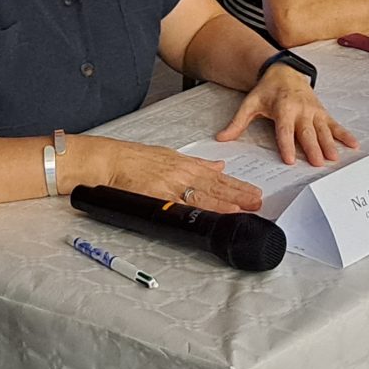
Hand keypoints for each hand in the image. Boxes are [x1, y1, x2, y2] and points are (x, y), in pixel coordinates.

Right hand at [87, 134, 263, 211]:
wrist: (110, 161)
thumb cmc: (133, 159)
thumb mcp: (168, 155)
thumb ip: (196, 163)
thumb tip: (217, 165)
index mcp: (185, 165)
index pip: (217, 176)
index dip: (236, 185)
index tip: (253, 192)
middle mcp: (182, 174)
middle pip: (216, 186)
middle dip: (239, 195)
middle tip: (258, 202)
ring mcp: (171, 186)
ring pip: (205, 195)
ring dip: (227, 202)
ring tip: (247, 208)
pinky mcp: (159, 197)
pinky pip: (185, 205)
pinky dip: (202, 209)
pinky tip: (215, 213)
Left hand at [217, 68, 357, 167]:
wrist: (284, 71)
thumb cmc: (267, 90)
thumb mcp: (250, 104)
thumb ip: (237, 123)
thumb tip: (221, 138)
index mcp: (283, 108)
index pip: (284, 130)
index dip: (286, 145)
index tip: (289, 160)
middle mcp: (301, 110)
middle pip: (306, 132)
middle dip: (313, 147)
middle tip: (318, 163)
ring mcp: (314, 111)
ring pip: (323, 130)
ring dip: (330, 144)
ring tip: (335, 158)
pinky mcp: (322, 112)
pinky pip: (335, 124)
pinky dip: (344, 134)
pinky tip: (353, 145)